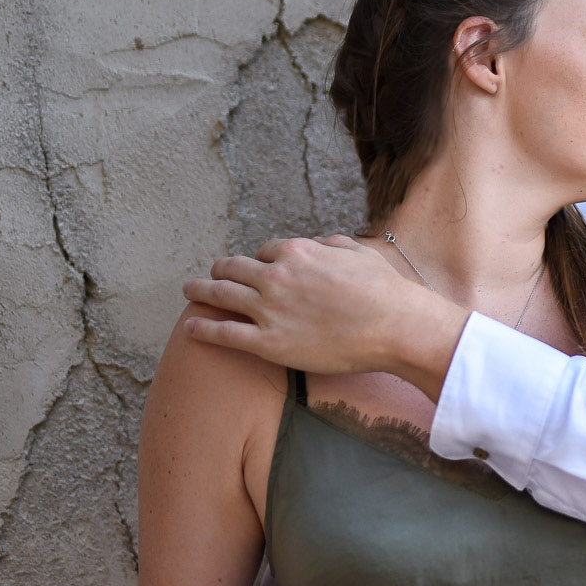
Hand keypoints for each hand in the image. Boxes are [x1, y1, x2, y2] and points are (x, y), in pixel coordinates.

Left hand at [181, 234, 466, 381]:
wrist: (396, 326)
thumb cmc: (385, 291)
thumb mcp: (359, 253)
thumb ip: (332, 244)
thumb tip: (319, 242)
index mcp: (297, 252)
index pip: (264, 251)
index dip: (260, 261)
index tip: (258, 270)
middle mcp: (276, 276)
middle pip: (233, 268)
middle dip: (220, 270)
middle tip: (211, 275)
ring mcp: (269, 310)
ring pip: (221, 295)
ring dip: (200, 291)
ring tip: (189, 292)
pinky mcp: (268, 343)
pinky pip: (225, 333)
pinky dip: (203, 328)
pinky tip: (191, 327)